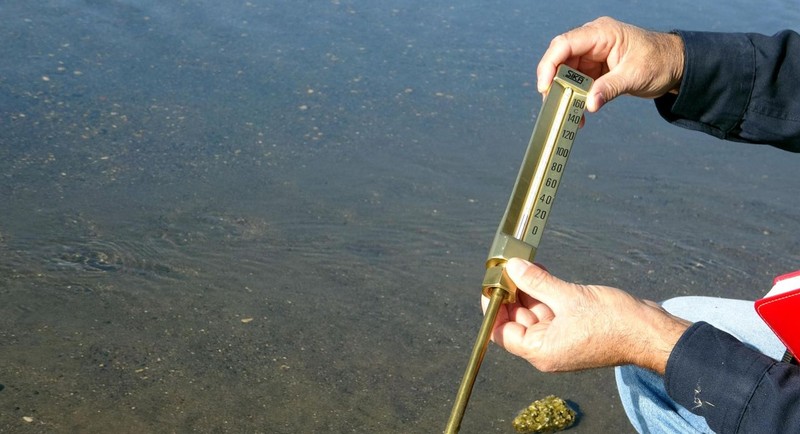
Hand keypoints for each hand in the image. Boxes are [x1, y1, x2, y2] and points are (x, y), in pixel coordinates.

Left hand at [481, 258, 690, 373]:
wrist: (650, 331)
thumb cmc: (613, 322)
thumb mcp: (569, 297)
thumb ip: (537, 283)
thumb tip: (513, 268)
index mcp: (541, 351)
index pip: (502, 332)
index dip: (494, 307)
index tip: (492, 283)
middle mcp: (548, 350)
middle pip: (517, 321)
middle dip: (512, 294)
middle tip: (507, 266)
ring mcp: (561, 340)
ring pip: (534, 313)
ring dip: (529, 290)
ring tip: (524, 264)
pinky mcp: (574, 330)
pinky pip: (551, 311)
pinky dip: (545, 293)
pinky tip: (541, 272)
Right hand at [537, 16, 684, 111]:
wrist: (676, 66)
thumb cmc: (660, 62)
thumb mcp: (635, 75)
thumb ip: (610, 88)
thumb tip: (589, 104)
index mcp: (602, 33)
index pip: (564, 44)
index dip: (549, 65)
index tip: (545, 87)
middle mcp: (593, 41)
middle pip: (560, 60)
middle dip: (554, 84)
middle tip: (554, 105)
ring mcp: (592, 55)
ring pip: (566, 74)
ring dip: (565, 95)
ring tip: (570, 115)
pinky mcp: (594, 69)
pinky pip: (577, 84)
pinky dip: (576, 99)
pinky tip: (580, 114)